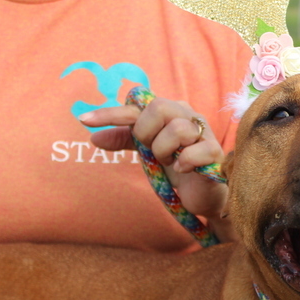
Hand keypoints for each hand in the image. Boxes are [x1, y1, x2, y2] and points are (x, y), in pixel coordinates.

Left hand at [80, 98, 234, 241]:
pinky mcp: (215, 153)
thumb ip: (125, 140)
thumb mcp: (146, 151)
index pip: (138, 105)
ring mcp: (204, 133)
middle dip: (146, 133)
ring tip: (169, 162)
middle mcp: (188, 115)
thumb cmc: (175, 166)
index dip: (112, 113)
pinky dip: (183, 163)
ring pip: (177, 129)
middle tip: (151, 150)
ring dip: (165, 151)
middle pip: (158, 107)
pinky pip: (195, 151)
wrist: (202, 194)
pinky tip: (183, 170)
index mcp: (171, 111)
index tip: (85, 120)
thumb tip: (93, 137)